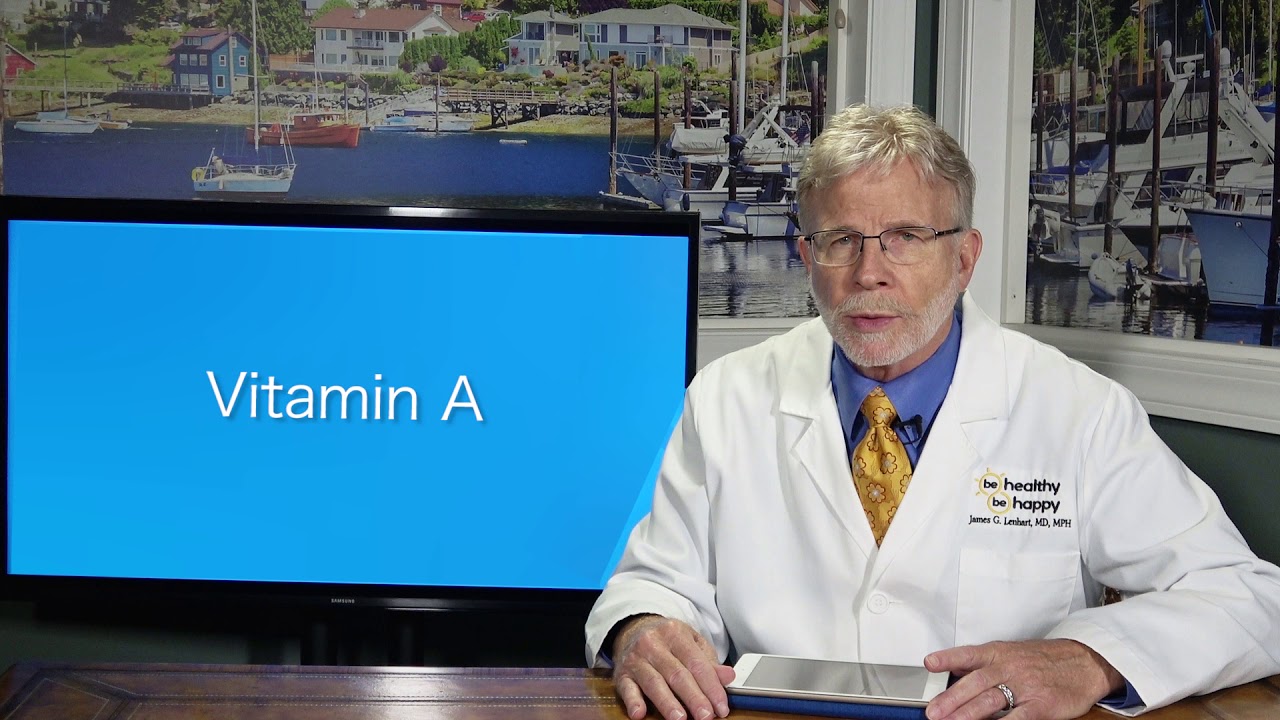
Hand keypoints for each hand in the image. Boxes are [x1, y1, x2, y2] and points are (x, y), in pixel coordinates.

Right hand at [611, 615, 735, 719]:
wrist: (633, 628)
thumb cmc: (668, 640)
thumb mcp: (691, 642)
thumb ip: (709, 661)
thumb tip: (729, 676)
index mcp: (675, 633)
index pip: (696, 663)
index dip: (711, 687)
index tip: (721, 707)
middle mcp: (653, 644)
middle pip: (677, 674)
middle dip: (694, 697)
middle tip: (706, 716)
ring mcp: (636, 659)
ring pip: (654, 682)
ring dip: (667, 703)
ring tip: (680, 718)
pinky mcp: (622, 674)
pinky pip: (627, 688)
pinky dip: (632, 701)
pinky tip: (639, 713)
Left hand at [923, 639, 1123, 719]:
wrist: (1084, 662)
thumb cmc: (1044, 659)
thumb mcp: (1010, 652)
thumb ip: (982, 661)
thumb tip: (952, 667)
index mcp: (999, 653)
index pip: (970, 654)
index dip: (948, 658)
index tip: (929, 663)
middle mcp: (1009, 667)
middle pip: (975, 683)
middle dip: (951, 699)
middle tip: (933, 712)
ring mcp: (1025, 687)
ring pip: (991, 701)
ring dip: (968, 715)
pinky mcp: (1041, 705)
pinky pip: (1017, 718)